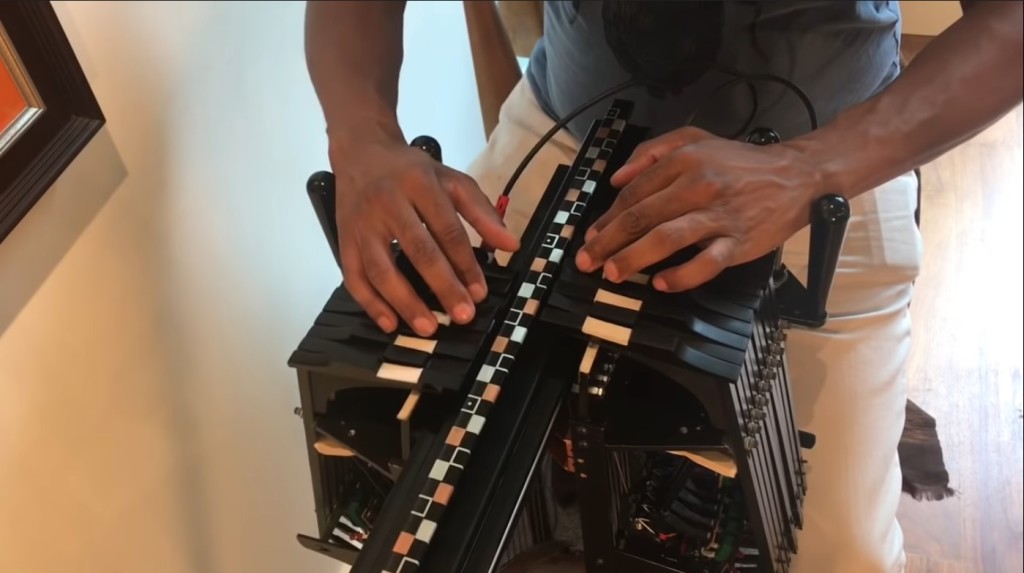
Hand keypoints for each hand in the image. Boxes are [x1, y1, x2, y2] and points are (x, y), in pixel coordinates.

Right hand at [331, 133, 518, 336]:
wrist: (361, 151)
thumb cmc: (411, 171)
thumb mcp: (451, 180)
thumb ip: (481, 212)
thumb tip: (510, 245)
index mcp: (419, 184)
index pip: (447, 229)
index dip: (465, 263)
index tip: (479, 292)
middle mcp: (388, 202)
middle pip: (418, 250)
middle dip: (442, 286)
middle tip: (461, 314)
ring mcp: (362, 224)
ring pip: (381, 268)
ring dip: (404, 302)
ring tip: (427, 328)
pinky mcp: (344, 240)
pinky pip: (354, 276)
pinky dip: (370, 303)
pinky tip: (389, 322)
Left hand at [575, 126, 822, 291]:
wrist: (796, 175)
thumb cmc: (739, 162)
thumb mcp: (695, 139)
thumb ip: (652, 151)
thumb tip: (617, 178)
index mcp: (684, 161)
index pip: (634, 192)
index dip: (607, 218)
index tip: (591, 237)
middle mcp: (698, 186)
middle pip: (642, 217)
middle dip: (608, 242)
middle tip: (588, 261)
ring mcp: (719, 215)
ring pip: (667, 238)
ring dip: (634, 258)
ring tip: (613, 273)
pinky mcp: (738, 242)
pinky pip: (706, 263)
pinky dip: (681, 276)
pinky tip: (660, 283)